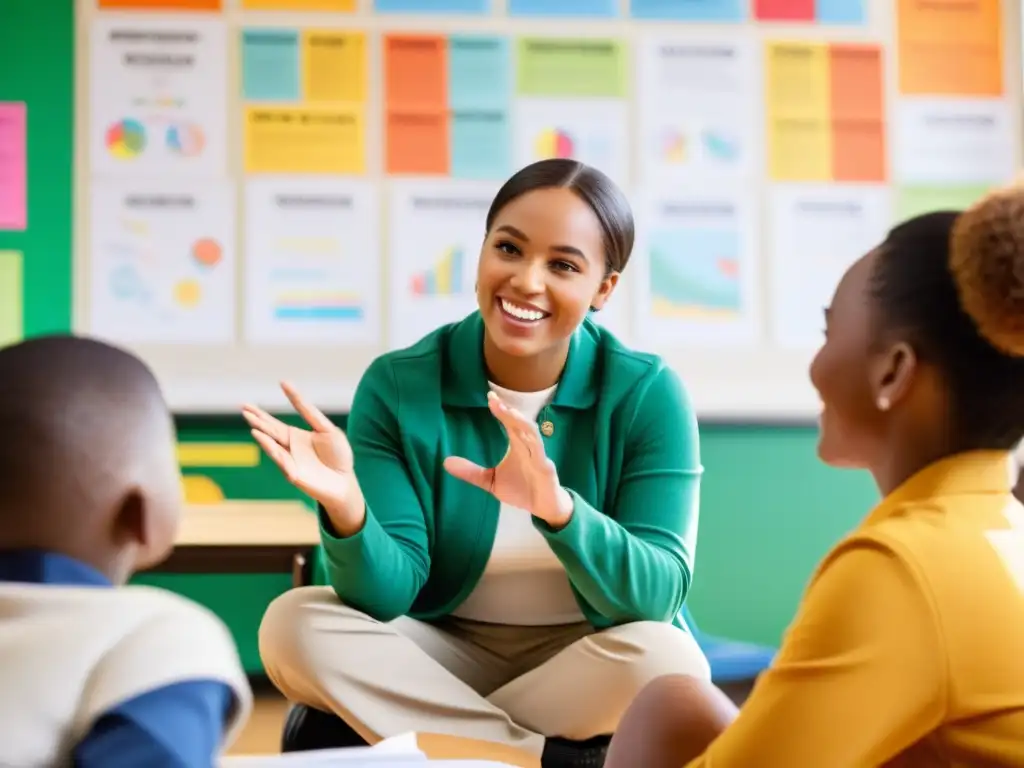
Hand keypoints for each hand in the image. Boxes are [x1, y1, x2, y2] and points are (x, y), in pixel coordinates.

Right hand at [242, 382, 364, 535]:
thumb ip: (310, 413)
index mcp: (295, 435)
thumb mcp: (327, 429)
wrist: (345, 482)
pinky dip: (270, 447)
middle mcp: (288, 447)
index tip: (262, 395)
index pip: (275, 422)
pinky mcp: (292, 473)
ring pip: (272, 442)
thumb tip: (295, 393)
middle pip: (269, 430)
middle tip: (243, 407)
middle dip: (256, 419)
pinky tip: (260, 436)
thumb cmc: (339, 456)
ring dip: (261, 430)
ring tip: (250, 418)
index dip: (264, 412)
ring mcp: (289, 459)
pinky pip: (280, 458)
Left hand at [443, 392, 573, 527]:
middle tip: (494, 399)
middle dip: (508, 412)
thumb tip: (445, 462)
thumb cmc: (521, 489)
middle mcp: (529, 447)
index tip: (489, 397)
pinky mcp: (546, 470)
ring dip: (522, 423)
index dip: (501, 409)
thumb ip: (471, 472)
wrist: (544, 507)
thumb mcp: (491, 481)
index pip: (509, 423)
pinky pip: (542, 457)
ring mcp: (539, 457)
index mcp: (518, 445)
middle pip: (520, 425)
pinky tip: (529, 439)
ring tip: (510, 413)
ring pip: (533, 436)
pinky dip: (536, 448)